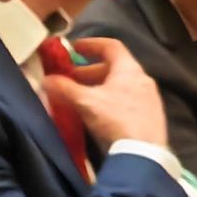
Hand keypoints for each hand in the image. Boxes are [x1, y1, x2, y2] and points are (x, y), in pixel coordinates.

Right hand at [43, 36, 169, 148]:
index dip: (91, 44)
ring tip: (80, 98)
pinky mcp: (150, 115)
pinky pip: (126, 99)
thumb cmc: (115, 119)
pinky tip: (98, 113)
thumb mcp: (85, 102)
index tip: (73, 48)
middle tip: (69, 79)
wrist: (143, 152)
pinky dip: (109, 99)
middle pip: (113, 67)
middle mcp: (142, 79)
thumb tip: (45, 80)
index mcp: (129, 69)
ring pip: (119, 84)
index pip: (111, 46)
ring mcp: (149, 97)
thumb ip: (64, 88)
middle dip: (88, 72)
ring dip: (98, 87)